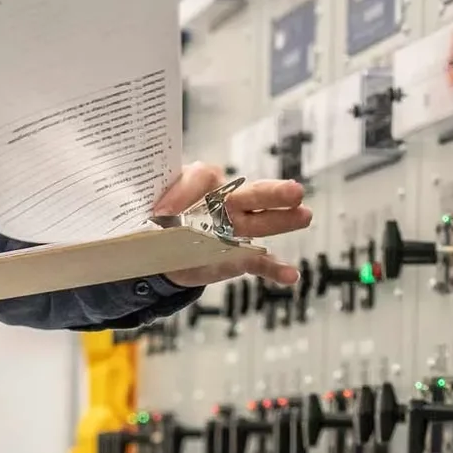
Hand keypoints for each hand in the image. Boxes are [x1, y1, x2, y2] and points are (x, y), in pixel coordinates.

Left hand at [154, 163, 309, 288]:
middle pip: (253, 193)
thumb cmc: (157, 215)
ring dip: (284, 220)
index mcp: (203, 181)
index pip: (204, 176)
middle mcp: (226, 201)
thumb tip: (162, 214)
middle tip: (294, 190)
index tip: (163, 211)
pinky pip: (259, 261)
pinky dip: (275, 269)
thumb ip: (156, 203)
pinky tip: (291, 276)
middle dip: (273, 192)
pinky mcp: (238, 255)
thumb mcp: (148, 202)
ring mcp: (236, 228)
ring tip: (304, 215)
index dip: (184, 192)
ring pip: (263, 222)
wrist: (157, 246)